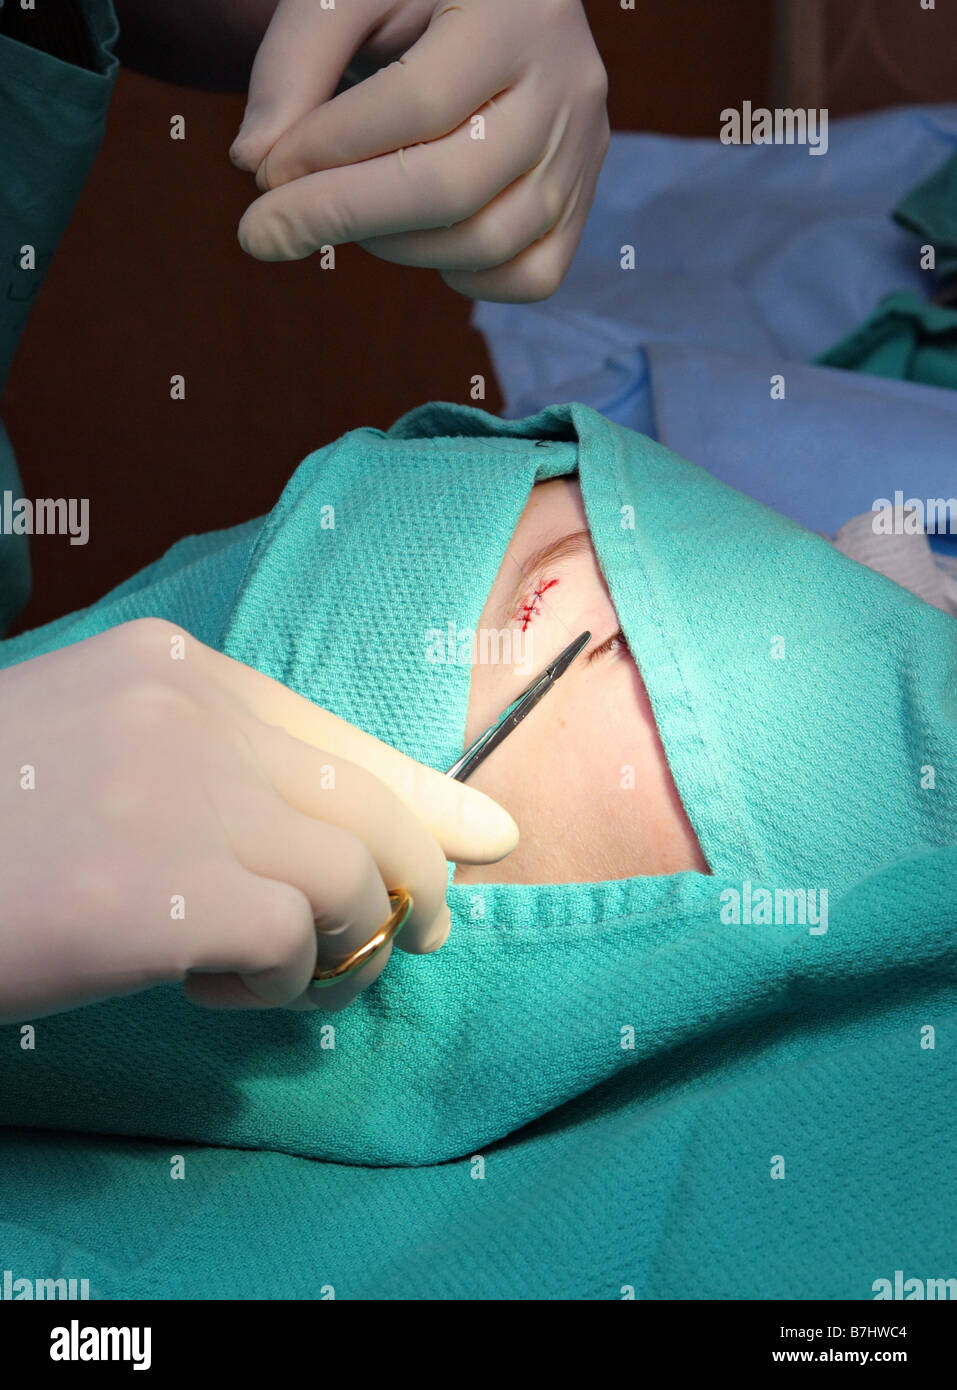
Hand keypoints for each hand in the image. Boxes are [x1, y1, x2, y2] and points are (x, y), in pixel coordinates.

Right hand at [0, 619, 516, 1023]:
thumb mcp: (91, 750)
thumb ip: (202, 766)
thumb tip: (322, 836)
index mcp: (172, 668)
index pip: (340, 736)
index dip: (425, 793)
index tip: (485, 836)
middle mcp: (188, 714)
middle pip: (369, 804)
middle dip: (416, 879)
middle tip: (418, 936)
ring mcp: (178, 794)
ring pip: (351, 876)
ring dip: (339, 944)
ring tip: (285, 975)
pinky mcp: (162, 890)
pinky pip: (294, 941)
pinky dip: (278, 981)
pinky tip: (213, 984)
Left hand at [230, 0, 609, 301]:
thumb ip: (294, 61)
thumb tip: (255, 164)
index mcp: (517, 7)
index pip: (418, 103)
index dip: (330, 150)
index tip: (264, 172)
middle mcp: (568, 84)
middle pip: (453, 186)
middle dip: (344, 214)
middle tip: (268, 230)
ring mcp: (583, 151)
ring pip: (488, 241)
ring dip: (391, 247)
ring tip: (342, 212)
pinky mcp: (583, 202)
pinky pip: (530, 277)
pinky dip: (465, 279)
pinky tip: (417, 237)